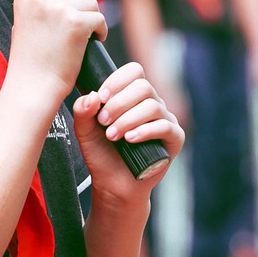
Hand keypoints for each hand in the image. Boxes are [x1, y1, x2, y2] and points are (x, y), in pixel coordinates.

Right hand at [8, 0, 107, 100]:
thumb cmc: (32, 60)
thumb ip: (42, 0)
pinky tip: (92, 41)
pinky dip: (101, 31)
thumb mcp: (26, 20)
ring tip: (83, 35)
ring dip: (92, 17)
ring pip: (92, 0)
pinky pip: (100, 18)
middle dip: (84, 1)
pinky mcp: (76, 23)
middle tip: (80, 21)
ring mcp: (58, 8)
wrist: (33, 87)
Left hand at [72, 62, 184, 205]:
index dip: (117, 81)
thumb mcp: (84, 131)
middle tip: (103, 122)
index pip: (134, 71)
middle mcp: (152, 104)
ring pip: (153, 106)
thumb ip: (82, 111)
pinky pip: (165, 126)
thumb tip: (91, 96)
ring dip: (128, 119)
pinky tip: (130, 139)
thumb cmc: (102, 154)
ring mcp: (165, 120)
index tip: (100, 98)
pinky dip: (146, 131)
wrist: (113, 185)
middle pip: (143, 86)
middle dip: (119, 102)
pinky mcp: (175, 138)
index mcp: (133, 96)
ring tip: (113, 136)